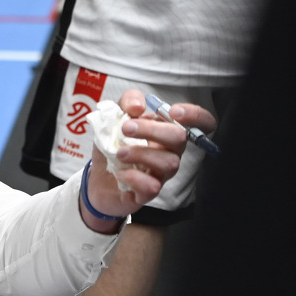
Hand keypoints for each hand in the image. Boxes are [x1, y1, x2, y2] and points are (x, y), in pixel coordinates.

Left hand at [81, 89, 216, 223]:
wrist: (95, 179)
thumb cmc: (112, 146)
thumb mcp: (113, 118)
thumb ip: (127, 103)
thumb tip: (138, 105)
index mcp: (166, 131)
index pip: (200, 122)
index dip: (196, 115)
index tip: (174, 111)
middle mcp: (170, 152)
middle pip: (180, 138)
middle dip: (152, 130)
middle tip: (126, 128)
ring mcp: (161, 174)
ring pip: (169, 163)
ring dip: (141, 154)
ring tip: (119, 152)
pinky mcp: (149, 193)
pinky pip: (153, 187)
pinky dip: (135, 177)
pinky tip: (121, 173)